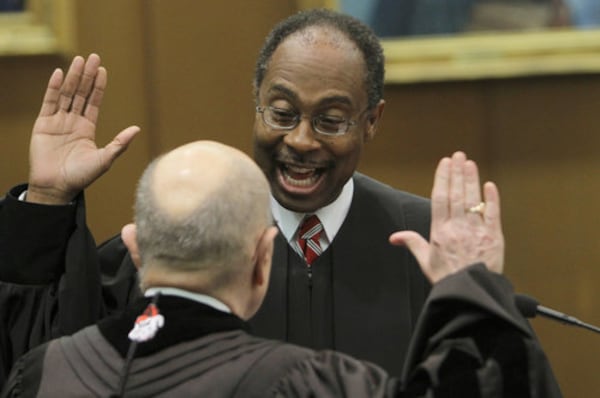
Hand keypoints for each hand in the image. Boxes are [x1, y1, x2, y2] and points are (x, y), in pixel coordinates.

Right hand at [27, 54, 139, 203]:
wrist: (57, 187)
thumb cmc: (82, 177)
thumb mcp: (105, 159)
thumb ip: (120, 143)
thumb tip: (137, 129)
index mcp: (87, 128)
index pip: (93, 102)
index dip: (98, 86)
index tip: (103, 70)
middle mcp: (73, 122)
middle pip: (81, 93)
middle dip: (87, 75)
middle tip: (93, 57)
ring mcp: (57, 122)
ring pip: (66, 94)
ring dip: (73, 77)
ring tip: (79, 60)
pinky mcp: (43, 124)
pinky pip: (49, 102)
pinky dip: (54, 88)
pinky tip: (59, 74)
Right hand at [389, 151, 503, 282]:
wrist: (470, 293)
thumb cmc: (448, 278)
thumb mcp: (425, 261)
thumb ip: (412, 243)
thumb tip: (395, 237)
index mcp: (440, 232)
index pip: (440, 198)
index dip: (443, 178)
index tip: (445, 163)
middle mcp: (457, 228)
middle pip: (456, 194)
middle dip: (457, 173)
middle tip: (458, 155)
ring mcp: (476, 231)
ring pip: (473, 200)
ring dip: (471, 179)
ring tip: (470, 163)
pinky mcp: (493, 236)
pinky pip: (493, 213)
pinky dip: (492, 199)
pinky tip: (489, 185)